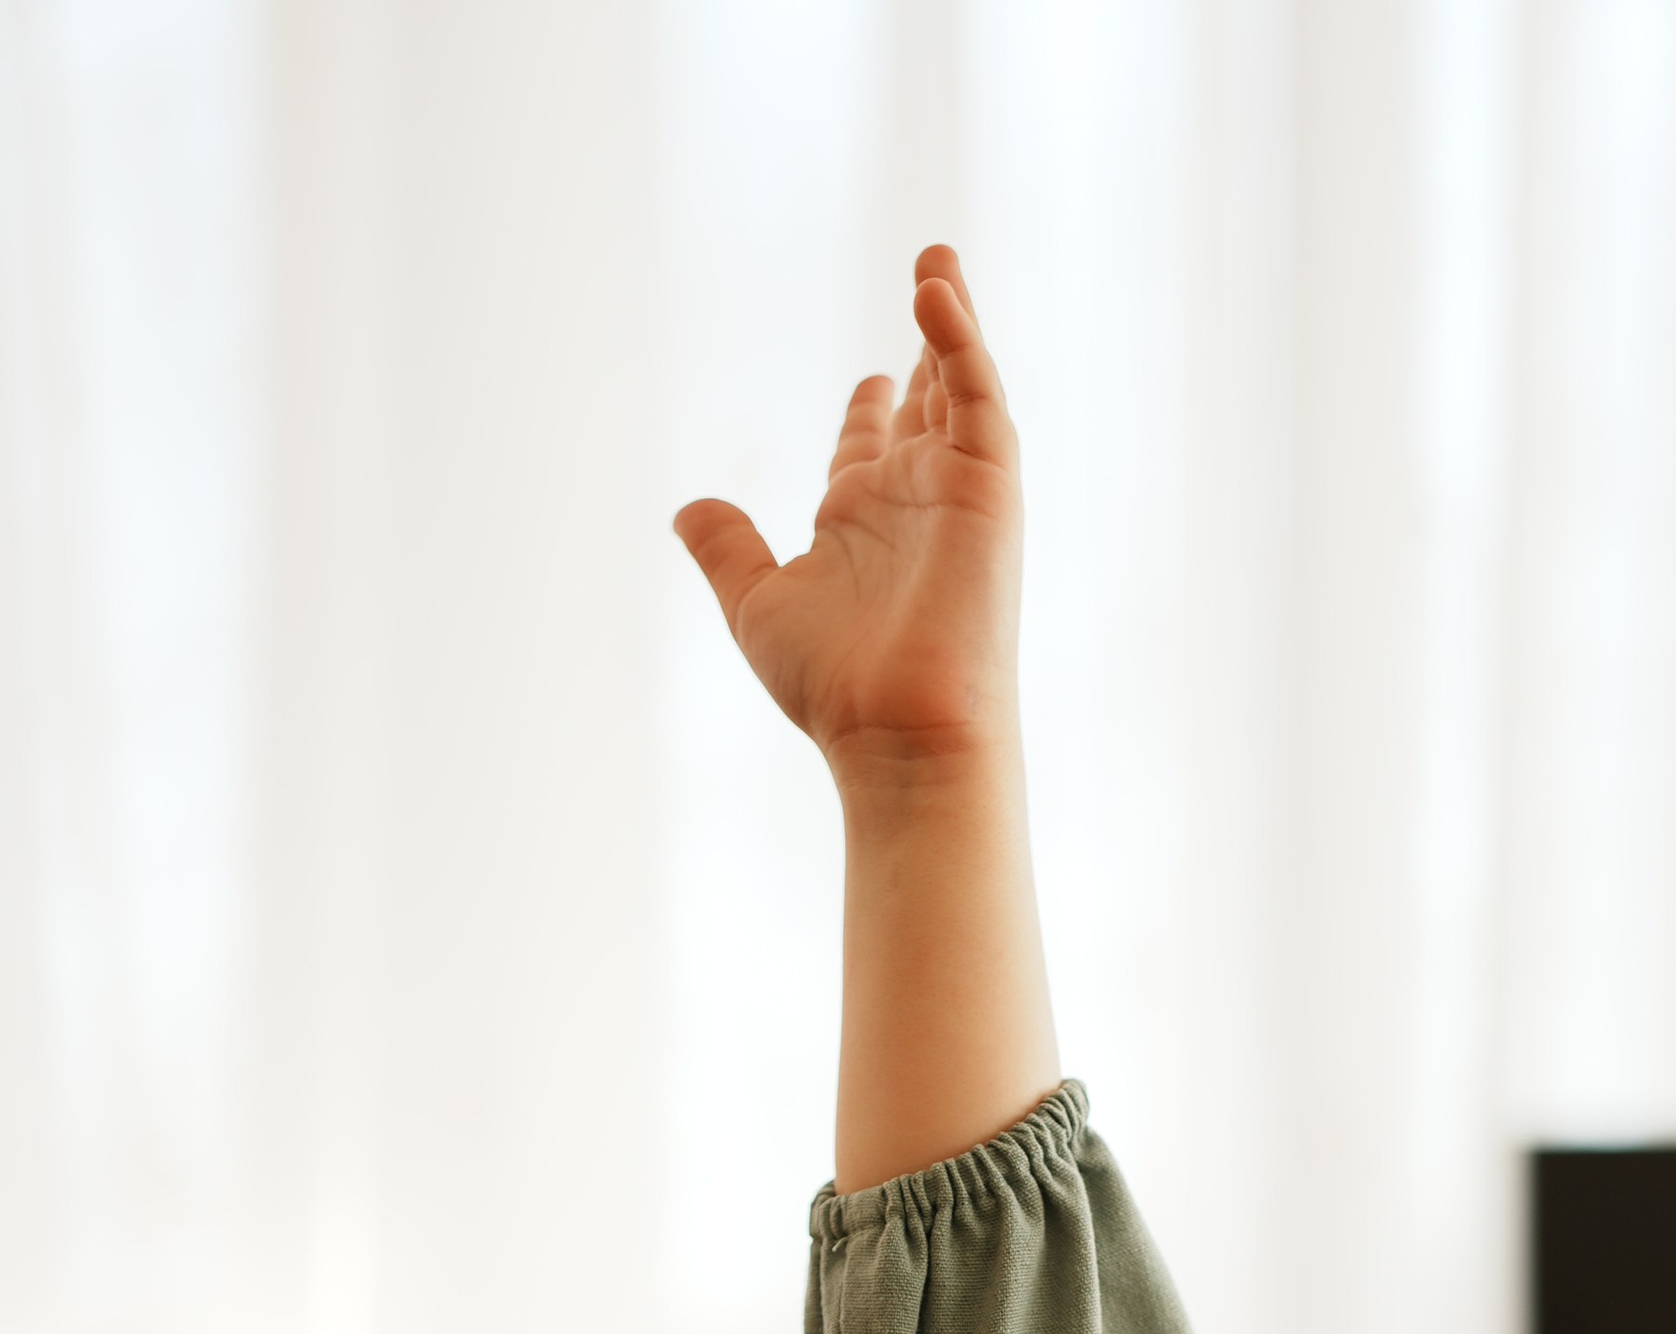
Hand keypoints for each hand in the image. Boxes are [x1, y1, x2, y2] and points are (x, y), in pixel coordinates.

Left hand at [675, 245, 1020, 779]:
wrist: (902, 732)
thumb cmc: (837, 688)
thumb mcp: (757, 604)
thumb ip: (728, 551)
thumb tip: (687, 508)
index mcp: (861, 524)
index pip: (869, 449)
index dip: (869, 411)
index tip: (872, 382)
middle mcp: (913, 501)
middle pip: (924, 407)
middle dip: (927, 352)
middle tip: (930, 283)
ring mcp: (955, 490)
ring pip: (958, 387)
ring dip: (950, 320)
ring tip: (935, 259)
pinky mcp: (988, 486)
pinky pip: (978, 396)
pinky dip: (960, 339)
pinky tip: (933, 290)